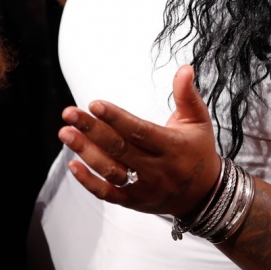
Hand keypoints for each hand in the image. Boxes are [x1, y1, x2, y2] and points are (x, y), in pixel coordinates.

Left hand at [58, 65, 222, 217]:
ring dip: (86, 152)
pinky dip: (89, 182)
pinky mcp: (134, 201)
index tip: (94, 104)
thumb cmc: (198, 150)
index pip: (140, 131)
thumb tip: (184, 67)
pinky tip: (73, 164)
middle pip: (120, 148)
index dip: (117, 118)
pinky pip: (108, 194)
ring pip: (111, 171)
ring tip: (65, 133)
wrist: (205, 194)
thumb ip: (187, 94)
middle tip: (69, 114)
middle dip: (92, 130)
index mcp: (172, 147)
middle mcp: (157, 169)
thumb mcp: (198, 121)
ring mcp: (144, 188)